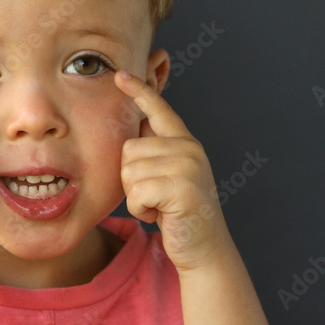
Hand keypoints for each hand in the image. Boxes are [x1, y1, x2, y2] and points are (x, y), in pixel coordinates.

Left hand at [116, 70, 235, 271]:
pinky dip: (140, 210)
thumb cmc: (178, 214)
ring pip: (129, 172)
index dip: (139, 91)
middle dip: (131, 179)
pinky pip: (136, 193)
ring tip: (158, 206)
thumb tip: (132, 130)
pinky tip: (160, 215)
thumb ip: (155, 153)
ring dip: (135, 197)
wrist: (204, 250)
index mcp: (184, 143)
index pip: (159, 110)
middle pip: (128, 149)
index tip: (120, 75)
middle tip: (155, 197)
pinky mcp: (182, 188)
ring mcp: (188, 167)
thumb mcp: (168, 177)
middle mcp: (189, 149)